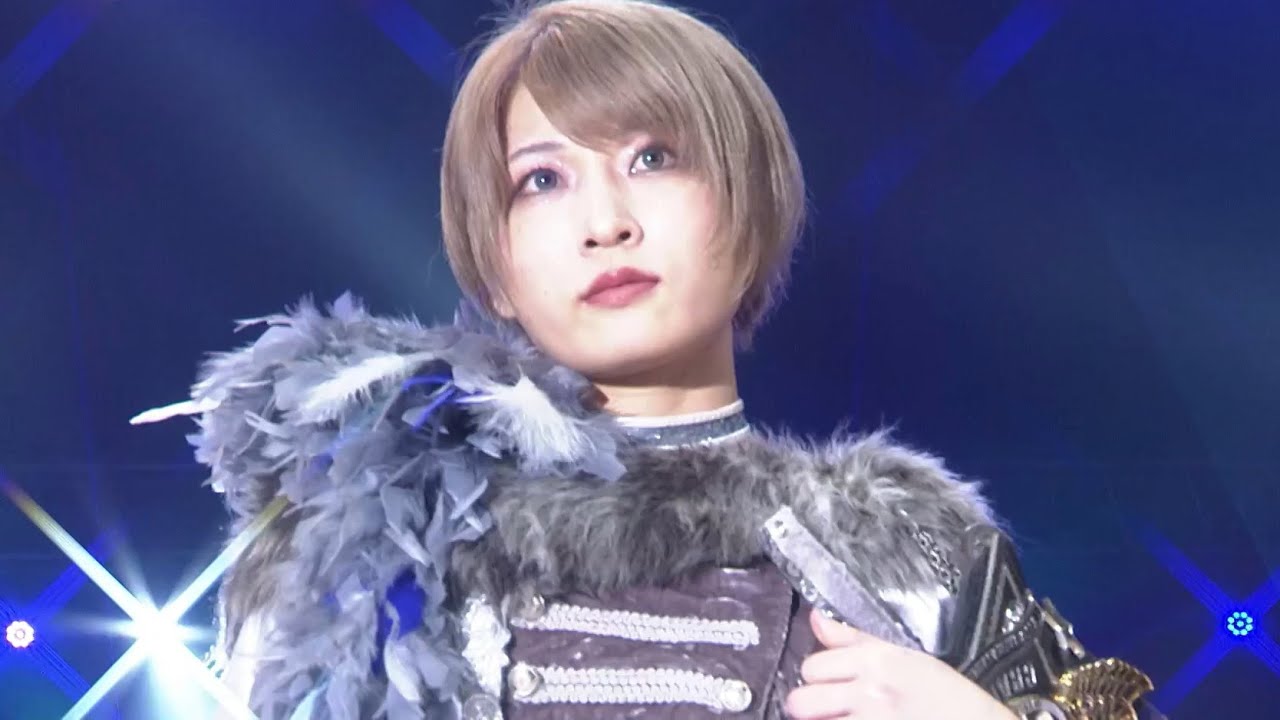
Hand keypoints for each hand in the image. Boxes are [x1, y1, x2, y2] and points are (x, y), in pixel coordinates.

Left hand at [785, 610, 1019, 719]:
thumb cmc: (945, 693)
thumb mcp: (904, 655)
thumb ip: (854, 638)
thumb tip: (815, 618)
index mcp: (876, 661)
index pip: (812, 666)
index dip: (816, 676)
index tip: (828, 682)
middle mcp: (870, 692)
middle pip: (801, 701)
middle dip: (807, 706)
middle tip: (824, 709)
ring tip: (841, 719)